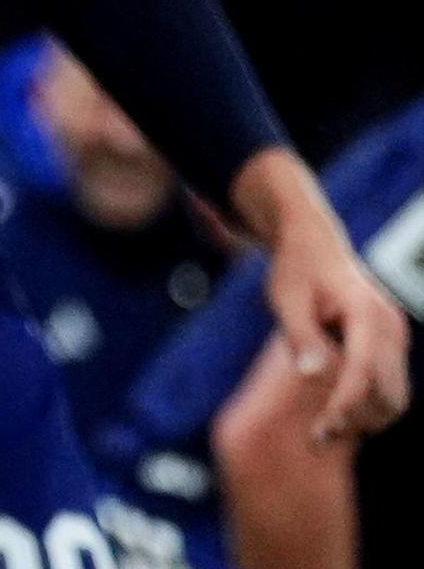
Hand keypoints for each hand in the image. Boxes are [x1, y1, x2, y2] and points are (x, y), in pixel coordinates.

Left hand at [235, 150, 413, 444]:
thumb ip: (299, 335)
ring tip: (326, 430)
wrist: (314, 245)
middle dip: (355, 418)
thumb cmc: (295, 270)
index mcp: (366, 311)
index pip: (364, 369)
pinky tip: (340, 414)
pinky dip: (372, 405)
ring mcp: (397, 336)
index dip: (346, 403)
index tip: (322, 430)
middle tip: (318, 438)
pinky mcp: (393, 345)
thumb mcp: (285, 297)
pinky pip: (391, 385)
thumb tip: (312, 375)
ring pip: (395, 394)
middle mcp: (391, 326)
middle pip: (385, 389)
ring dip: (367, 417)